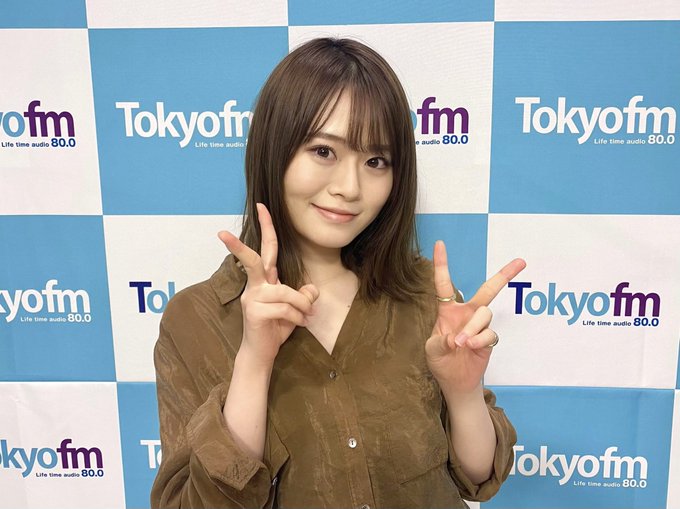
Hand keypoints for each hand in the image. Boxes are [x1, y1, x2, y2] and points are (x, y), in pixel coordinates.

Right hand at [218, 203, 318, 366]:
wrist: (261, 354)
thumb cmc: (276, 328)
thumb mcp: (296, 310)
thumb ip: (304, 296)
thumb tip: (311, 288)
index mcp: (264, 280)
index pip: (266, 249)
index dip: (266, 227)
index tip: (262, 206)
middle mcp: (255, 286)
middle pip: (253, 260)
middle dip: (238, 246)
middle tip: (221, 233)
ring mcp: (253, 299)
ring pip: (287, 292)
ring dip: (302, 306)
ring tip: (305, 317)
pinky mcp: (255, 312)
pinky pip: (286, 309)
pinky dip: (298, 317)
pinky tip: (298, 324)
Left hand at [425, 240, 525, 394]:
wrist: (454, 381)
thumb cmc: (440, 359)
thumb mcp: (432, 350)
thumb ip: (440, 342)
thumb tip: (457, 337)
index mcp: (448, 310)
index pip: (444, 284)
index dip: (442, 264)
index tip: (439, 244)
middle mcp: (467, 313)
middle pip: (488, 290)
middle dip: (504, 275)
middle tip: (521, 262)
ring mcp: (479, 325)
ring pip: (485, 314)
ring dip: (473, 327)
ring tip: (461, 343)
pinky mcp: (489, 340)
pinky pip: (490, 334)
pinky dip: (479, 340)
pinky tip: (470, 347)